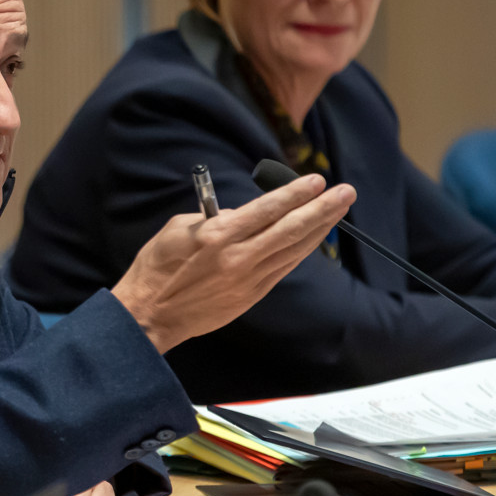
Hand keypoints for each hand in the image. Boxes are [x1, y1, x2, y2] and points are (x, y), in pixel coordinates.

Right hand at [111, 174, 356, 352]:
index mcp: (218, 235)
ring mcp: (248, 279)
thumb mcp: (178, 229)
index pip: (267, 209)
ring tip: (338, 211)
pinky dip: (300, 251)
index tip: (317, 180)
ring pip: (293, 250)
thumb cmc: (157, 268)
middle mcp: (238, 257)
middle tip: (345, 192)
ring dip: (319, 229)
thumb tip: (241, 215)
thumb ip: (214, 219)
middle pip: (290, 229)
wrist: (150, 315)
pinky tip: (314, 238)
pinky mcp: (251, 296)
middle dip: (321, 209)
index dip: (295, 193)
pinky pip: (283, 268)